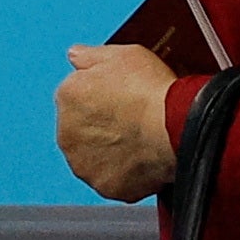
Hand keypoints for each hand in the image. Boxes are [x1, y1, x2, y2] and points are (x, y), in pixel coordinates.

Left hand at [56, 43, 178, 202]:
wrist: (174, 126)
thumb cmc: (150, 91)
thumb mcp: (121, 54)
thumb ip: (90, 55)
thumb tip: (76, 55)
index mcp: (67, 95)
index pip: (75, 97)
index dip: (100, 97)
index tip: (118, 99)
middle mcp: (66, 131)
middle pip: (81, 129)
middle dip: (102, 126)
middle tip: (130, 120)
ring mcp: (83, 162)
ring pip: (93, 156)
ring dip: (109, 151)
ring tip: (137, 140)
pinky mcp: (103, 184)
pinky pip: (111, 178)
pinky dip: (123, 172)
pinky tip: (141, 158)